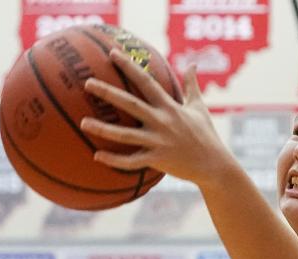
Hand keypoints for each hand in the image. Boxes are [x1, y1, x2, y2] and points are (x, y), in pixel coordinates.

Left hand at [80, 53, 240, 187]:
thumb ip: (192, 85)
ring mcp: (159, 142)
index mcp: (170, 107)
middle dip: (108, 93)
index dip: (129, 66)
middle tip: (87, 82)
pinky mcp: (158, 160)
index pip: (146, 81)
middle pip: (131, 104)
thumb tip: (192, 64)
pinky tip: (97, 156)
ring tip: (82, 123)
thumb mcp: (200, 108)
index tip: (113, 53)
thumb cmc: (206, 136)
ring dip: (103, 129)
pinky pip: (132, 161)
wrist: (215, 166)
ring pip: (126, 135)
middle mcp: (162, 122)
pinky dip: (114, 160)